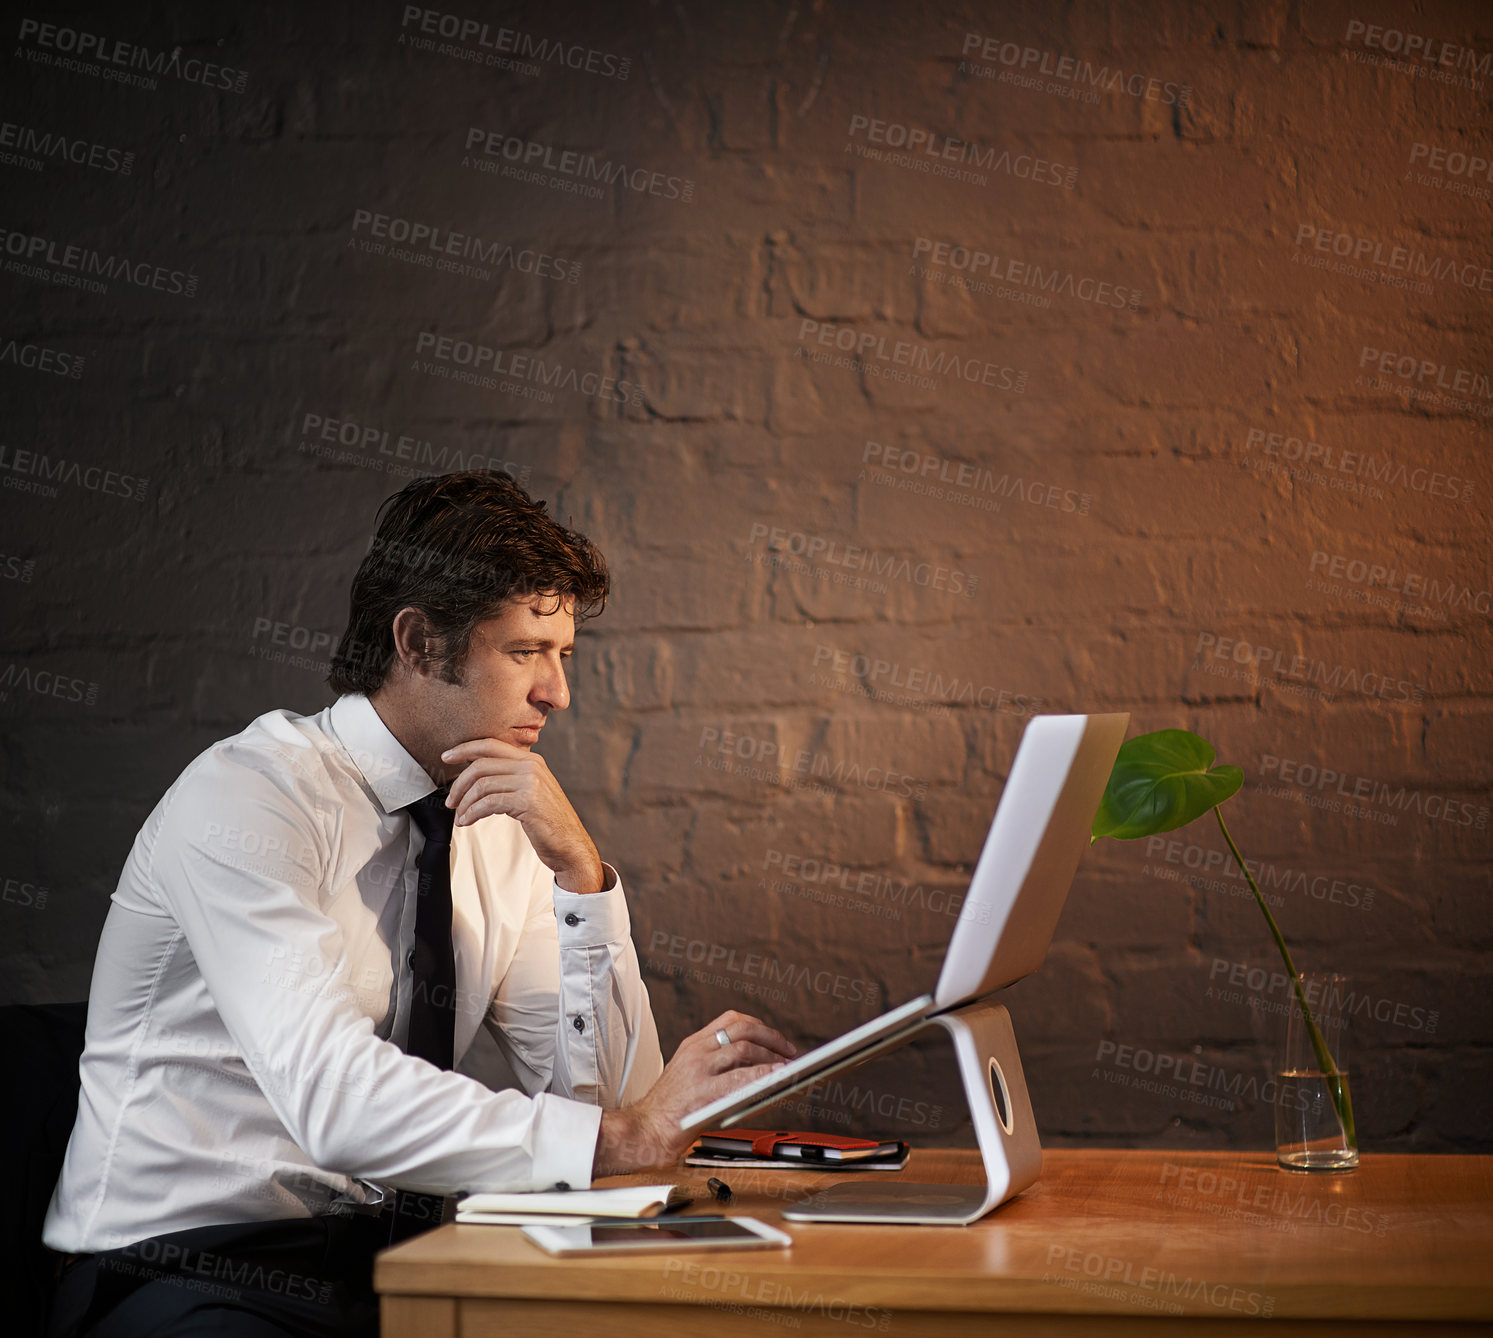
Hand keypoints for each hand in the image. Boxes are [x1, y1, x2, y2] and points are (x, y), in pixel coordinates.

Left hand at [441, 739, 604, 893]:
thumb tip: (476, 776)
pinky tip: (467, 821)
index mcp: (532, 760)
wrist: (570, 844)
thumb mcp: (531, 791)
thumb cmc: (548, 822)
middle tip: (451, 801)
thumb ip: (511, 778)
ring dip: (465, 802)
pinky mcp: (527, 801)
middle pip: (482, 764)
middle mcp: (531, 766)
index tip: (446, 757)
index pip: (491, 744)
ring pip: (482, 784)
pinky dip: (472, 813)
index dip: (465, 748)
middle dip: (459, 783)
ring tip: (460, 816)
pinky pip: (488, 802)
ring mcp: (531, 782)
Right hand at [593, 1010, 797, 1175]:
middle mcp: (695, 1051)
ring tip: (787, 1067)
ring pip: (744, 1047)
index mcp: (693, 1044)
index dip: (759, 1025)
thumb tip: (758, 1067)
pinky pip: (740, 1077)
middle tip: (789, 1050)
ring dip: (772, 1055)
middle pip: (742, 1028)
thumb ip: (716, 1066)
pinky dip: (763, 1074)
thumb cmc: (670, 1111)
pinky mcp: (702, 1091)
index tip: (775, 1037)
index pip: (732, 1020)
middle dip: (772, 1037)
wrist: (644, 1130)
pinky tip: (777, 1078)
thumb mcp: (690, 1075)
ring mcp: (698, 1069)